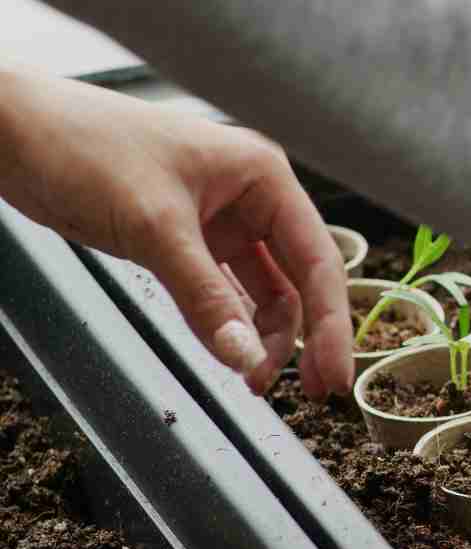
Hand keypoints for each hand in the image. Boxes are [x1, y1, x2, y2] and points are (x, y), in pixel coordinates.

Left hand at [0, 65, 351, 398]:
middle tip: (313, 392)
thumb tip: (247, 359)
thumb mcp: (154, 228)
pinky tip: (228, 354)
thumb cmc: (81, 147)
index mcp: (262, 176)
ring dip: (264, 338)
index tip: (336, 374)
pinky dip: (229, 326)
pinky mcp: (190, 241)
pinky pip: (225, 294)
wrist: (11, 132)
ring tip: (254, 381)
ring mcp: (221, 221)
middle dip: (306, 337)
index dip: (332, 323)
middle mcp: (250, 198)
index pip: (318, 259)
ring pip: (265, 293)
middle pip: (300, 281)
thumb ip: (206, 299)